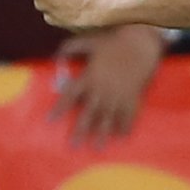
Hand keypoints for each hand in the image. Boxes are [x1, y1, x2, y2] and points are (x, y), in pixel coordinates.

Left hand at [51, 24, 163, 147]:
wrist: (140, 44)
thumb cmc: (112, 43)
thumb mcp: (87, 42)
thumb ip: (69, 48)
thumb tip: (55, 57)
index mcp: (89, 77)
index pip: (70, 96)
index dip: (59, 109)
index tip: (50, 121)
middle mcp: (103, 90)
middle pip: (88, 114)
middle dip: (80, 130)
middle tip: (72, 146)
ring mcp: (119, 95)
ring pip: (108, 119)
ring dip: (102, 134)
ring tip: (97, 148)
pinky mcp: (133, 97)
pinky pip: (128, 115)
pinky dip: (125, 126)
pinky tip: (121, 137)